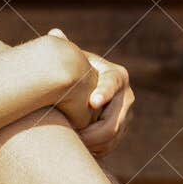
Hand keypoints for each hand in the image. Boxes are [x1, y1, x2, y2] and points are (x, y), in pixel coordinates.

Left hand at [47, 29, 134, 157]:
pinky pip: (110, 146)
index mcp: (116, 75)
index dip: (104, 92)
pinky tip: (77, 149)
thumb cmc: (75, 73)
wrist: (85, 91)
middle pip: (114, 120)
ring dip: (91, 143)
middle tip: (71, 135)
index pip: (113, 84)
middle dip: (92, 131)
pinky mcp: (122, 131)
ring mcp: (127, 115)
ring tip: (70, 143)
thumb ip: (65, 49)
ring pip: (112, 137)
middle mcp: (127, 96)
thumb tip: (55, 33)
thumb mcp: (72, 61)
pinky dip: (94, 150)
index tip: (92, 101)